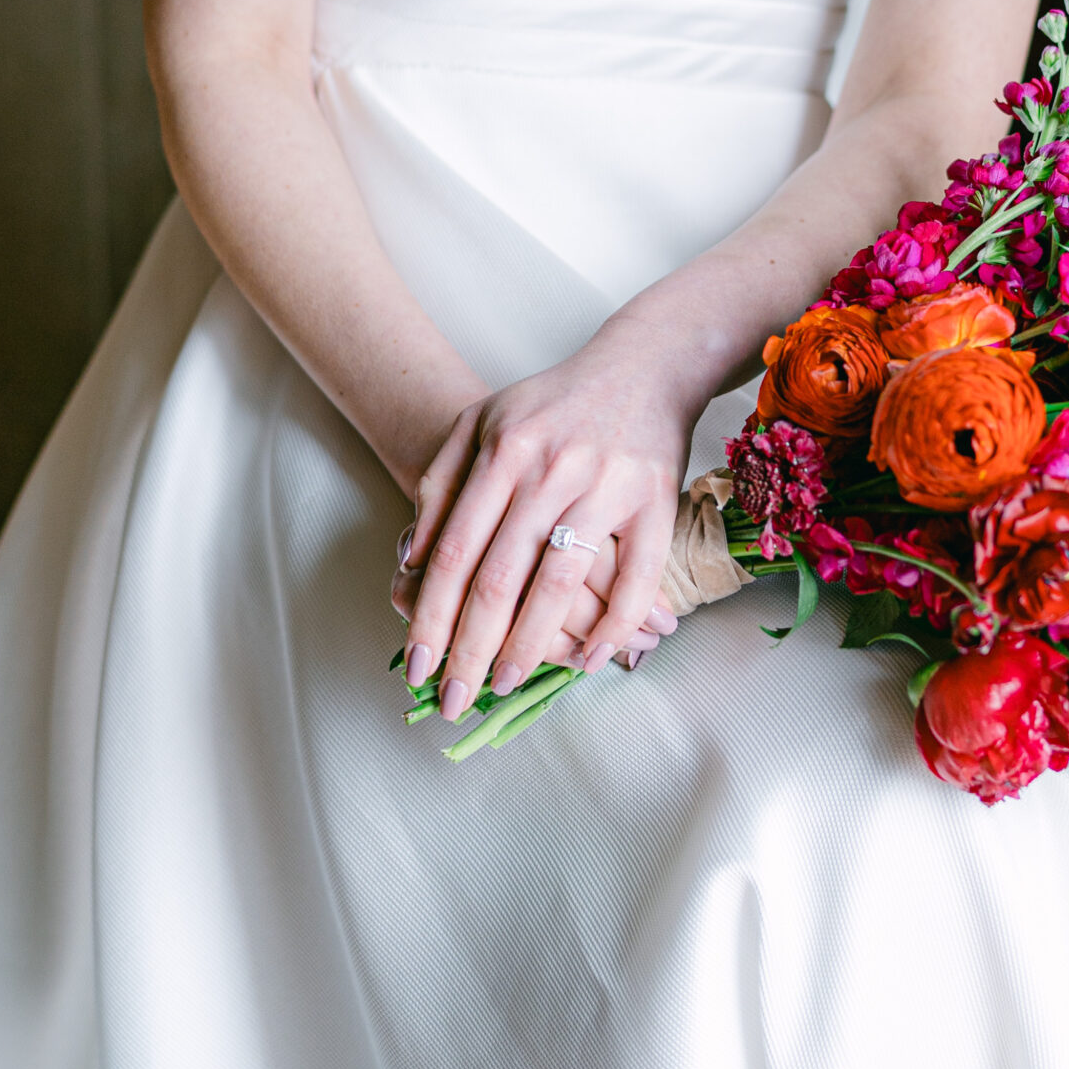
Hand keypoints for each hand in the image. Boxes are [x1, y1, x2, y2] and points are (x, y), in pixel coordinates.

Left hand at [394, 328, 697, 718]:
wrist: (643, 365)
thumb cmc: (553, 405)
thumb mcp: (481, 423)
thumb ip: (441, 484)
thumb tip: (413, 560)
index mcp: (503, 451)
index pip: (456, 552)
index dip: (433, 616)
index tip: (417, 667)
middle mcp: (550, 469)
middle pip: (499, 578)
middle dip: (471, 651)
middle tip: (454, 702)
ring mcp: (605, 485)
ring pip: (559, 585)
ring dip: (530, 647)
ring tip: (507, 685)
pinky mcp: (655, 500)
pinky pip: (634, 579)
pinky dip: (612, 629)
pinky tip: (589, 660)